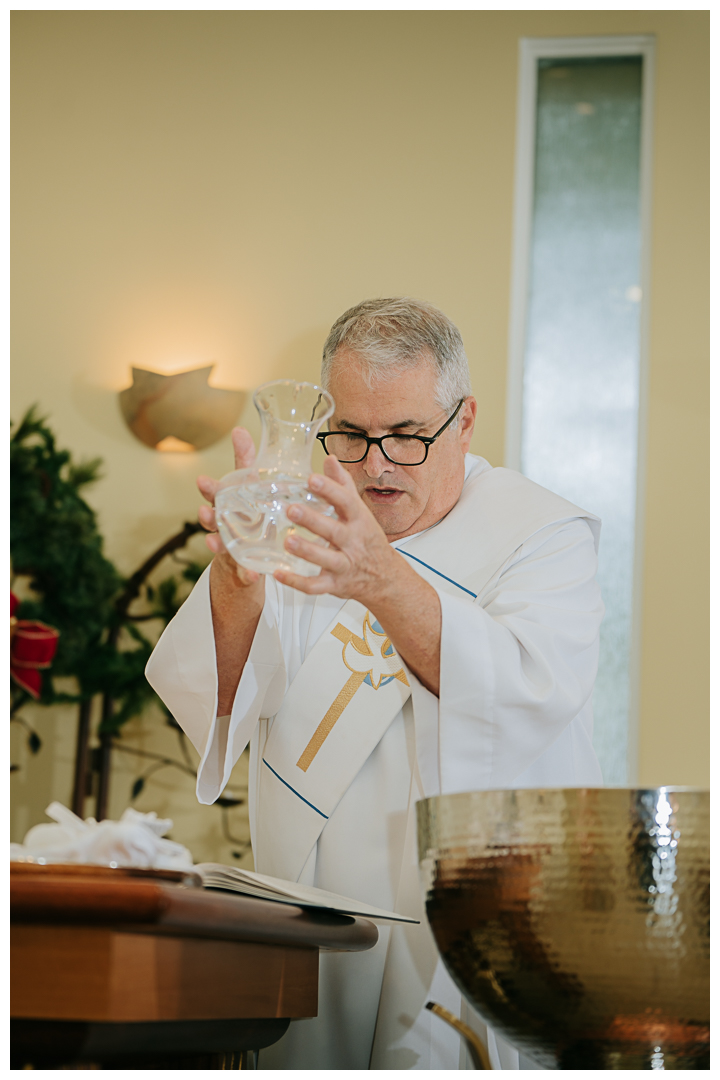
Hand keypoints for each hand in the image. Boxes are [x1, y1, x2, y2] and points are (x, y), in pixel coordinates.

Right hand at [197, 428, 261, 592]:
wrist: (250, 555)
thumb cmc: (248, 515)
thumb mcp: (250, 488)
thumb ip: (245, 462)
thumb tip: (239, 430)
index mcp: (228, 506)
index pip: (216, 495)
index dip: (208, 489)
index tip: (203, 480)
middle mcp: (224, 527)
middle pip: (212, 521)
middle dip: (207, 516)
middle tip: (206, 512)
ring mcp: (232, 548)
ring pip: (221, 546)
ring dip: (216, 544)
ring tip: (214, 543)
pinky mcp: (243, 567)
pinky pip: (244, 572)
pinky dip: (246, 574)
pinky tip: (250, 575)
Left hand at [274, 456, 400, 606]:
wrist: (385, 578)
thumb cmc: (367, 540)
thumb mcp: (360, 512)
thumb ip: (343, 486)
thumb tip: (330, 459)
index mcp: (359, 520)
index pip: (346, 502)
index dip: (330, 489)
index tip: (312, 478)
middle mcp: (353, 542)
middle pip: (334, 531)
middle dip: (313, 520)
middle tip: (292, 509)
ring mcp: (344, 565)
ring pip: (326, 559)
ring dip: (307, 551)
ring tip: (287, 541)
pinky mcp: (335, 585)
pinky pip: (315, 586)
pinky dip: (297, 582)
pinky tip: (278, 573)